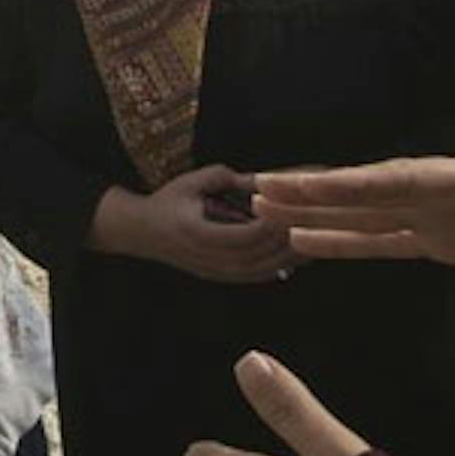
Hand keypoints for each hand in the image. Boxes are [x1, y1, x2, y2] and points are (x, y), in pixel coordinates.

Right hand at [91, 164, 293, 285]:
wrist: (140, 232)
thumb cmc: (166, 202)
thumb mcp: (191, 182)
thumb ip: (225, 178)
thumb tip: (261, 178)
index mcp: (200, 235)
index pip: (246, 235)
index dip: (271, 225)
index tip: (292, 210)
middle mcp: (209, 259)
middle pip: (258, 257)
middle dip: (287, 242)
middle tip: (313, 226)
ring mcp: (214, 272)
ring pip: (259, 271)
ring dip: (287, 259)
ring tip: (314, 243)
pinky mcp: (219, 277)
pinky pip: (254, 277)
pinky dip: (277, 268)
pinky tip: (295, 259)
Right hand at [254, 113, 454, 279]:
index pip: (393, 182)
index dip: (344, 185)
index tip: (296, 183)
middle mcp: (438, 190)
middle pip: (365, 191)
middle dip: (312, 191)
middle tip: (256, 188)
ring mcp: (435, 215)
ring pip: (364, 214)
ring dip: (316, 212)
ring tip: (263, 208)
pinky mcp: (439, 241)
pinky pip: (382, 241)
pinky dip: (343, 242)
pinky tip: (304, 241)